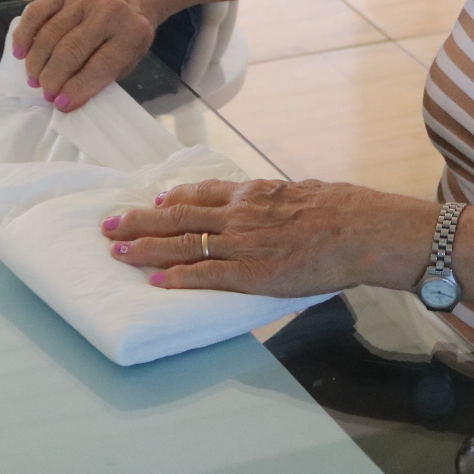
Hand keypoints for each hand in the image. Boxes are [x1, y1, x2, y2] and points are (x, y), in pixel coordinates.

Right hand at [12, 0, 162, 107]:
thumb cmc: (125, 36)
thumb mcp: (127, 60)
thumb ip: (100, 78)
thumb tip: (65, 100)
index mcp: (131, 33)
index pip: (99, 67)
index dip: (76, 89)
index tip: (60, 103)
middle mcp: (107, 12)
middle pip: (70, 50)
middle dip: (53, 78)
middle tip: (46, 93)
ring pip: (49, 34)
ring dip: (36, 63)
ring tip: (34, 80)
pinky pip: (35, 13)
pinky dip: (23, 36)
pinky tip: (20, 54)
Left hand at [102, 179, 440, 296]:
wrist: (363, 230)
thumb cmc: (345, 210)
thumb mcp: (304, 193)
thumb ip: (279, 199)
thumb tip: (276, 202)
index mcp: (253, 193)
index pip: (200, 193)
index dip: (171, 198)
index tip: (152, 200)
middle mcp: (239, 214)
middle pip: (177, 216)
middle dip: (139, 220)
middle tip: (109, 223)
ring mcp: (242, 244)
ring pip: (182, 244)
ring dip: (145, 248)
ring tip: (117, 251)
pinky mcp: (251, 274)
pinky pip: (205, 276)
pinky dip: (177, 278)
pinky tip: (155, 281)